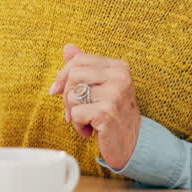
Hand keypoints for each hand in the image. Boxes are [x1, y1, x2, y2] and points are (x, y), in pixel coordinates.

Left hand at [48, 43, 141, 169]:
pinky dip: (78, 125)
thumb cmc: (114, 114)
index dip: (62, 76)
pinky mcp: (107, 113)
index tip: (57, 90)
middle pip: (73, 75)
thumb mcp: (101, 87)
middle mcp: (120, 77)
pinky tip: (91, 130)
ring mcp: (115, 94)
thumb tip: (68, 47)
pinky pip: (75, 114)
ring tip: (88, 121)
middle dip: (67, 96)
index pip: (78, 60)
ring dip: (73, 113)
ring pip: (72, 95)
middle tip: (77, 110)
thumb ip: (86, 66)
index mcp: (119, 67)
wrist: (134, 144)